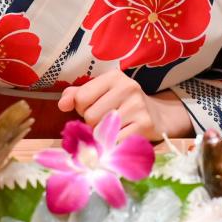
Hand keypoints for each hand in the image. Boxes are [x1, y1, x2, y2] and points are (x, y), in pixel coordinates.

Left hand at [58, 71, 194, 139]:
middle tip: (106, 121)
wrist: (158, 117)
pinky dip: (114, 144)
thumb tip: (62, 104)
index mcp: (114, 76)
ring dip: (103, 135)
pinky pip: (115, 141)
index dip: (82, 109)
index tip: (94, 109)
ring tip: (115, 129)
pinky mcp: (145, 124)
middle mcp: (128, 87)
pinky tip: (123, 137)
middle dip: (93, 123)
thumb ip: (77, 95)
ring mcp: (138, 106)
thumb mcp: (101, 94)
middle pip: (90, 116)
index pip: (81, 97)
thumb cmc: (121, 105)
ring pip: (101, 130)